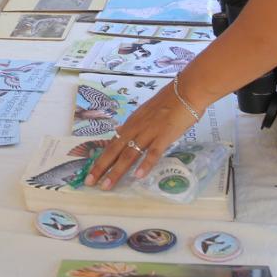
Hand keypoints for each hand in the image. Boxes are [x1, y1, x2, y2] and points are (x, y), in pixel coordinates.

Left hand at [84, 89, 198, 190]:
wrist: (186, 91)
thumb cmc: (168, 102)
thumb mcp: (144, 112)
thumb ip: (132, 124)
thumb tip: (119, 130)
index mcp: (131, 124)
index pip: (112, 144)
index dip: (100, 159)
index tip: (90, 173)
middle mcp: (135, 129)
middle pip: (114, 151)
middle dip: (101, 168)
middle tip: (90, 183)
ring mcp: (149, 132)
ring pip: (129, 154)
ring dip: (117, 171)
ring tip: (107, 186)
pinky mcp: (164, 135)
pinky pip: (153, 152)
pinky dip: (146, 164)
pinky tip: (138, 176)